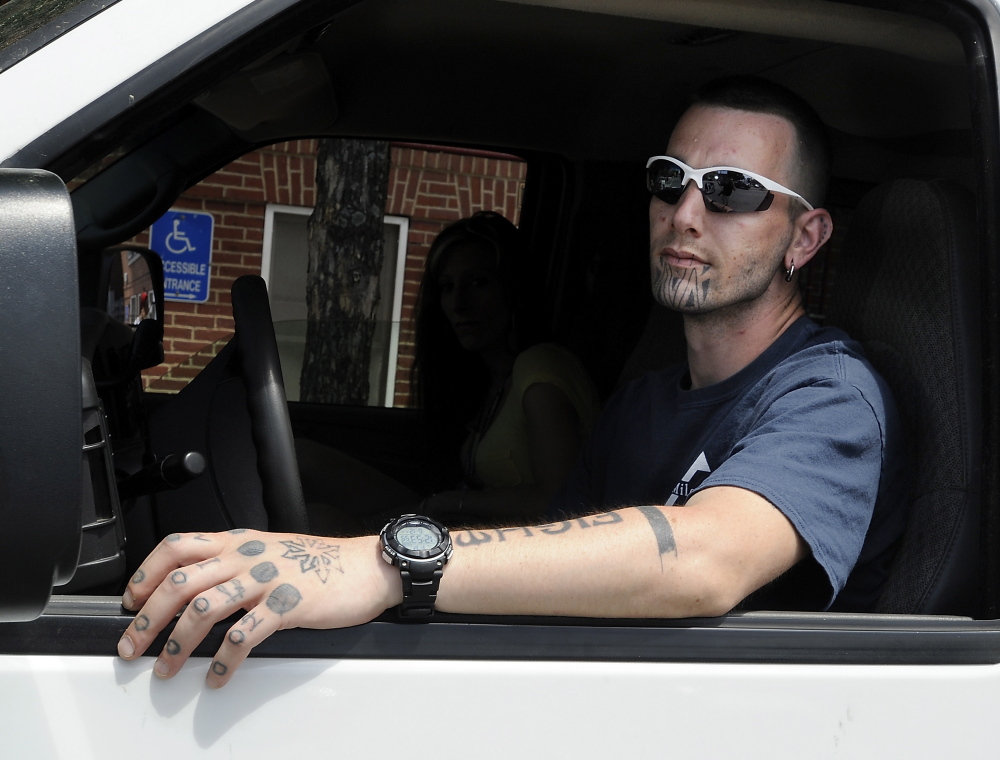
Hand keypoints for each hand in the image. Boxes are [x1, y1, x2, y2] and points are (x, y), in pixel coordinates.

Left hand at [116, 529, 400, 686]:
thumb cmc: (319, 563)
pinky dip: (225, 660)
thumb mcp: (269, 550)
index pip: (177, 547)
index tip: (132, 602)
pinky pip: (245, 635)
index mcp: (238, 542)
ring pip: (204, 608)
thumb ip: (234, 563)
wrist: (366, 566)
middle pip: (180, 582)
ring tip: (167, 669)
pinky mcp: (287, 605)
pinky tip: (218, 676)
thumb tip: (196, 590)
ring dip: (178, 644)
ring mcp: (266, 579)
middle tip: (132, 647)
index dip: (146, 574)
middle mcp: (246, 557)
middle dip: (148, 619)